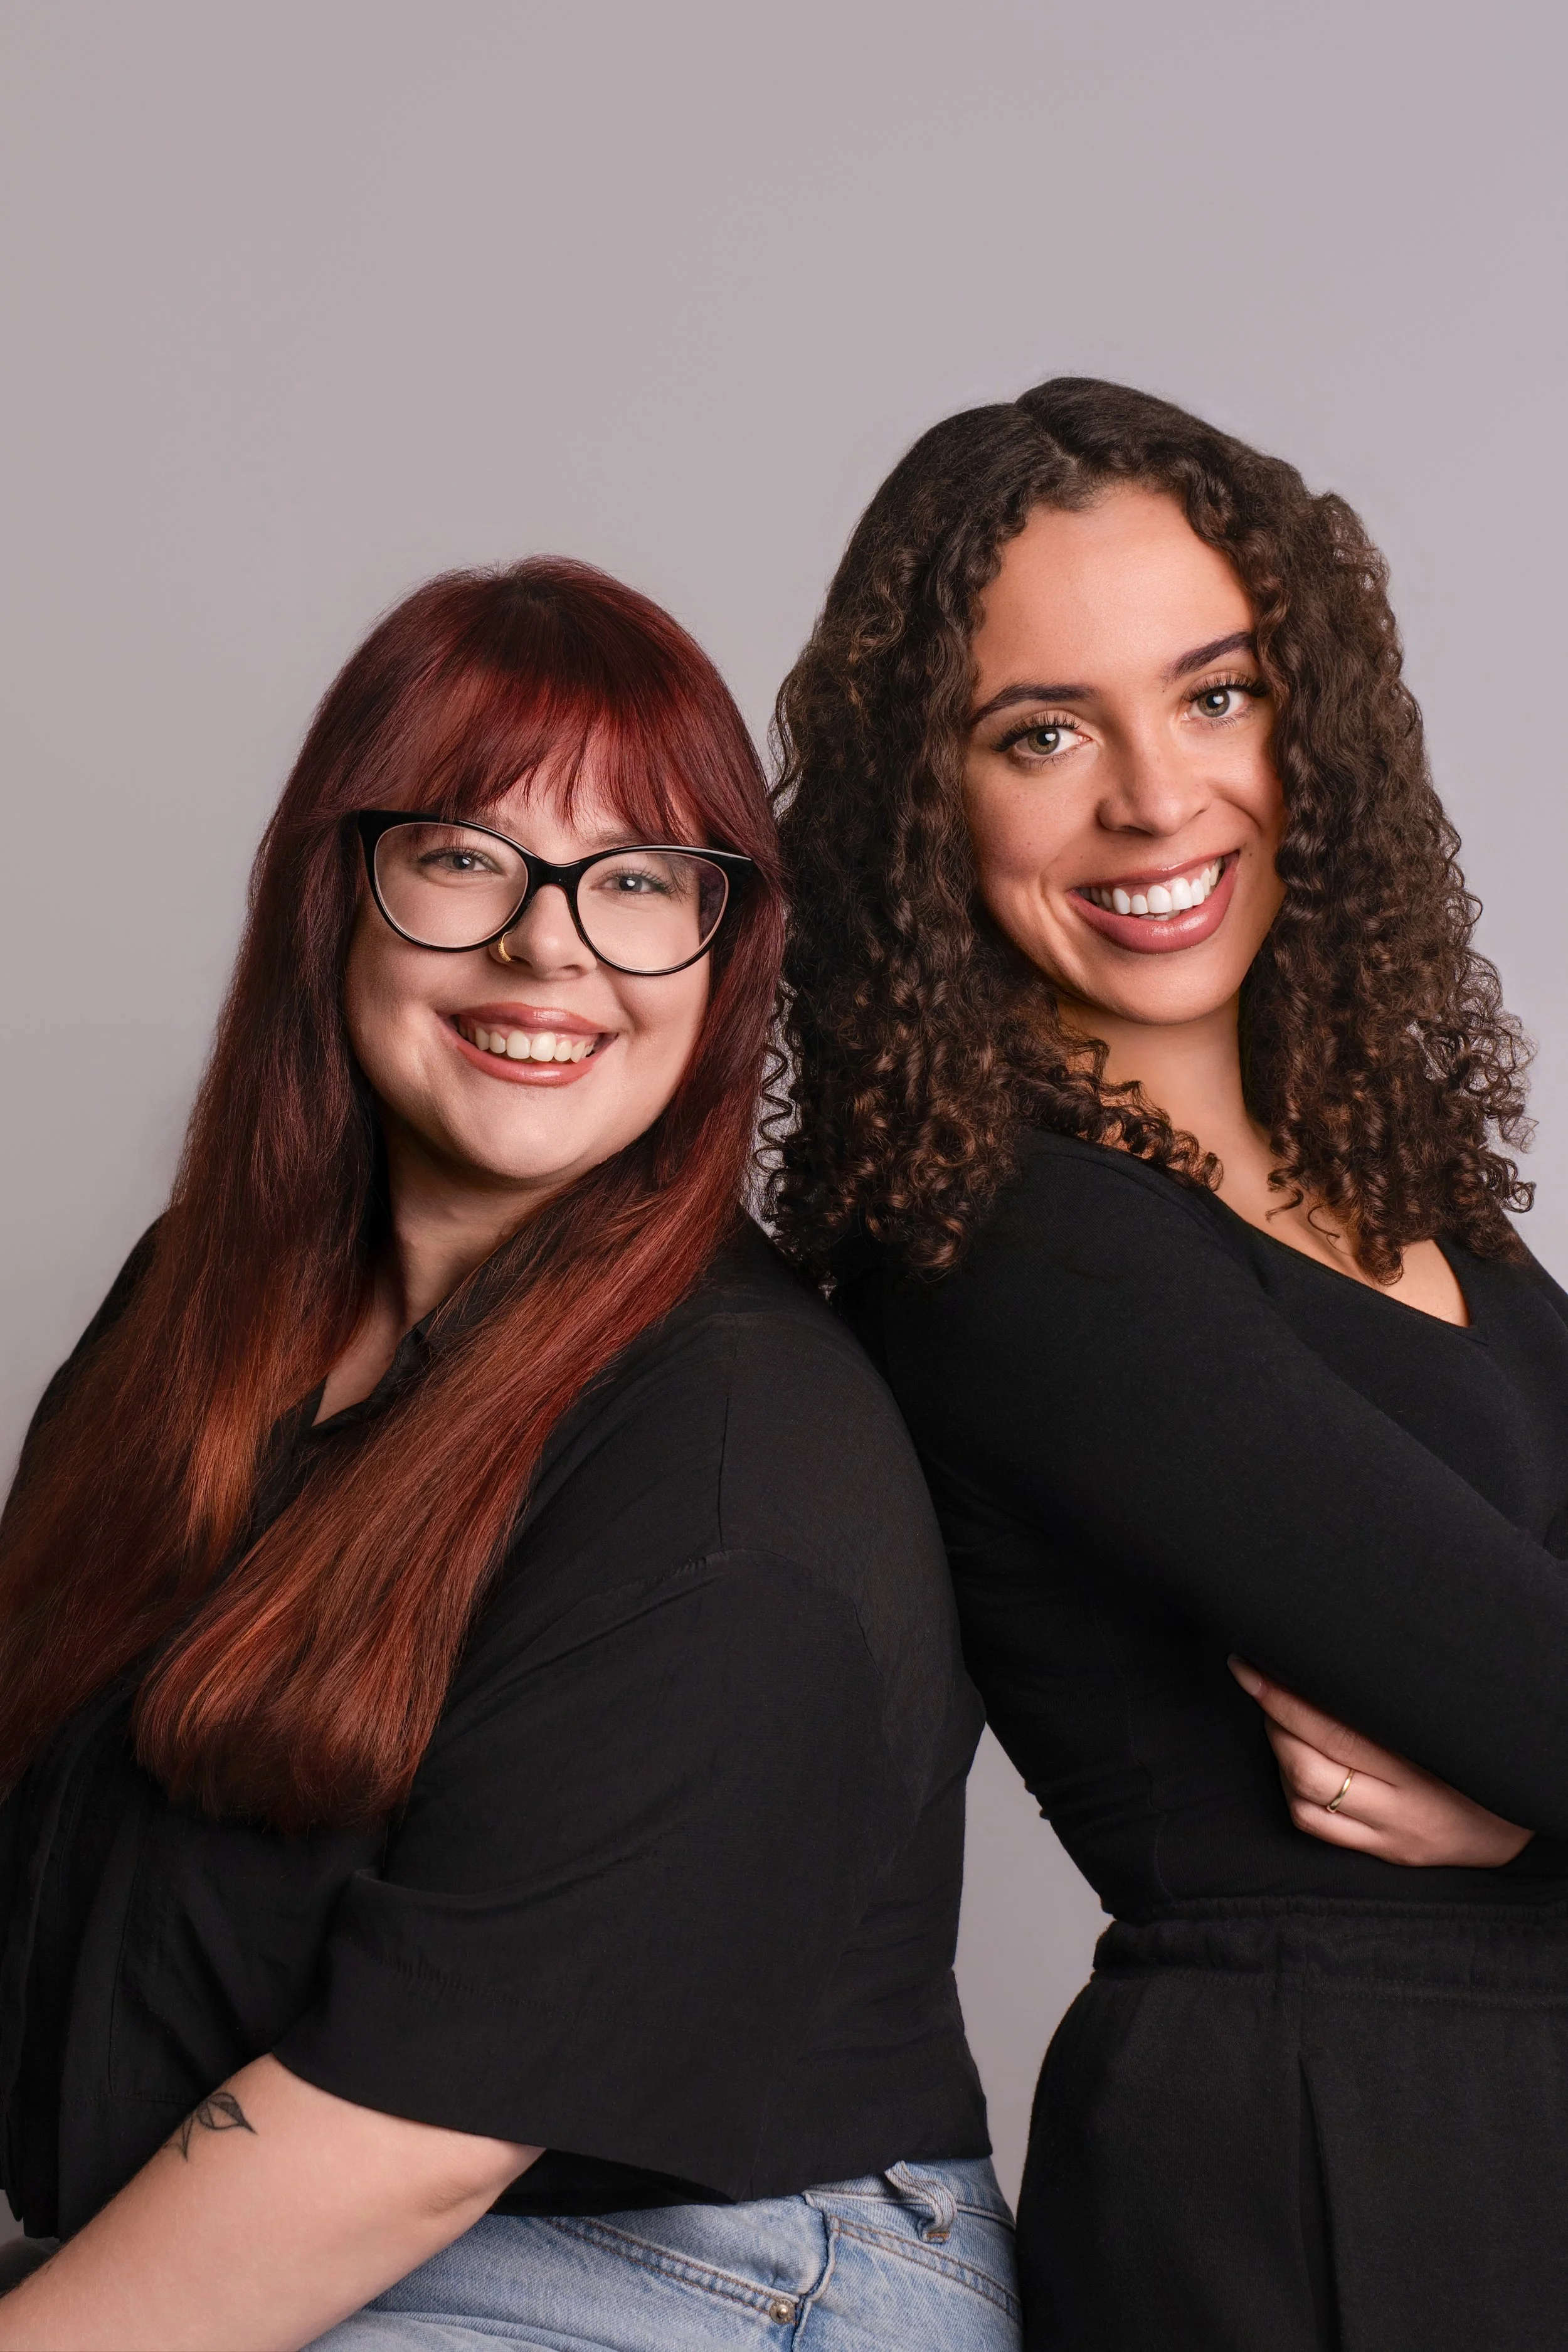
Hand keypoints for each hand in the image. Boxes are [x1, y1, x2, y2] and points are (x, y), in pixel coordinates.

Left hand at [1227, 1658, 1533, 1868]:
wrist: (1525, 1820)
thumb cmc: (1477, 1755)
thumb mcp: (1442, 1725)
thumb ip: (1390, 1703)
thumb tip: (1334, 1660)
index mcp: (1421, 1770)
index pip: (1336, 1732)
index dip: (1284, 1699)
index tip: (1253, 1667)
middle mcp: (1403, 1810)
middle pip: (1310, 1768)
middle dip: (1272, 1721)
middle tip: (1259, 1682)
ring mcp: (1391, 1837)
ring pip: (1305, 1801)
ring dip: (1278, 1756)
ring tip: (1276, 1718)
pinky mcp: (1385, 1854)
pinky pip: (1317, 1829)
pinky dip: (1293, 1793)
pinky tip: (1292, 1764)